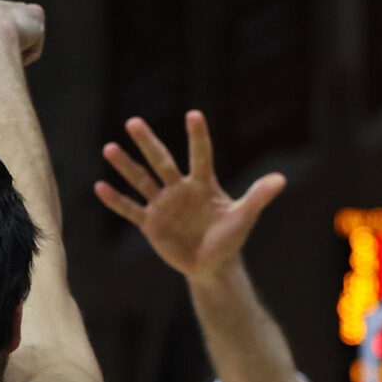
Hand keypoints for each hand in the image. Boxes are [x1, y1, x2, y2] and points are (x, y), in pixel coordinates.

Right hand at [95, 111, 285, 285]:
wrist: (212, 266)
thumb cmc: (230, 239)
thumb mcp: (244, 218)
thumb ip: (258, 197)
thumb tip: (280, 180)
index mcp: (203, 184)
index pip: (200, 155)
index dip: (198, 136)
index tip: (194, 115)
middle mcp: (180, 189)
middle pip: (162, 162)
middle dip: (148, 143)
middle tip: (133, 122)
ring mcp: (163, 205)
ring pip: (142, 181)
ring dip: (126, 166)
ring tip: (109, 148)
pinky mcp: (151, 224)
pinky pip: (131, 210)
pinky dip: (117, 200)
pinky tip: (101, 187)